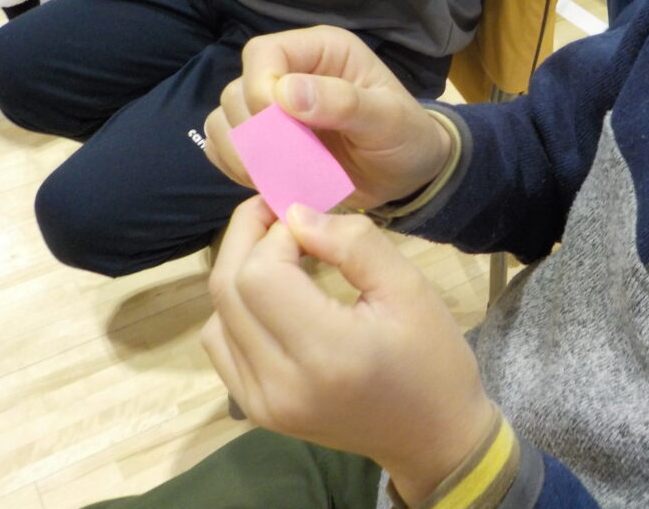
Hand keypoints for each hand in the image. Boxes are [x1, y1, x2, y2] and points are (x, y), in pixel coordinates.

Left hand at [201, 197, 492, 503]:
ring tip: (282, 252)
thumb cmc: (432, 358)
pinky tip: (274, 296)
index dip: (277, 233)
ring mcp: (261, 403)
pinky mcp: (255, 410)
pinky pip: (221, 343)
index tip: (309, 217)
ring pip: (216, 313)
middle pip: (228, 288)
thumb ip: (354, 243)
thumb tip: (295, 214)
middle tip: (281, 212)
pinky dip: (236, 309)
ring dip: (241, 271)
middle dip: (249, 238)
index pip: (261, 274)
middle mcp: (281, 384)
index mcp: (327, 354)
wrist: (432, 436)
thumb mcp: (410, 288)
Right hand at [204, 26, 451, 209]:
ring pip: (225, 120)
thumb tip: (285, 92)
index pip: (263, 54)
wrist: (407, 174)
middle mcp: (290, 71)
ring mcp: (272, 108)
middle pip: (237, 90)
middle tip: (290, 161)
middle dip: (256, 132)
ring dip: (243, 154)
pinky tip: (268, 182)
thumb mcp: (389, 120)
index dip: (261, 89)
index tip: (283, 128)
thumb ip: (344, 103)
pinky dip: (237, 168)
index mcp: (321, 51)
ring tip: (280, 175)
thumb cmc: (406, 138)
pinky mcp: (263, 141)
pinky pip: (224, 148)